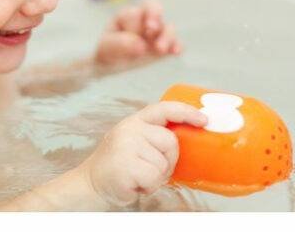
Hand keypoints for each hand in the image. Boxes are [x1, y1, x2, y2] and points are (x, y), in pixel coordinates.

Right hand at [77, 101, 206, 206]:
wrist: (90, 183)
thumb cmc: (120, 165)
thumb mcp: (135, 142)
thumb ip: (154, 136)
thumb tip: (190, 137)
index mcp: (135, 121)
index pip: (164, 109)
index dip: (186, 112)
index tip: (204, 120)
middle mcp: (130, 129)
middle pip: (170, 142)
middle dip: (169, 160)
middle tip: (153, 170)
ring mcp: (126, 145)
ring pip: (163, 163)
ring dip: (156, 177)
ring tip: (139, 176)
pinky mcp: (125, 164)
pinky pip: (154, 177)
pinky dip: (149, 186)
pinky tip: (135, 184)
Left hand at [95, 0, 181, 65]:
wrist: (112, 66)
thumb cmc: (108, 51)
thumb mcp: (106, 48)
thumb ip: (119, 44)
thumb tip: (141, 46)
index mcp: (128, 15)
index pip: (134, 14)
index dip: (133, 26)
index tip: (127, 40)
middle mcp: (145, 20)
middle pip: (154, 8)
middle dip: (154, 15)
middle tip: (150, 29)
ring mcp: (157, 33)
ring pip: (168, 27)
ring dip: (166, 36)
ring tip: (159, 49)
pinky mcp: (166, 47)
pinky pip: (176, 43)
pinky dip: (177, 46)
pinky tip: (175, 52)